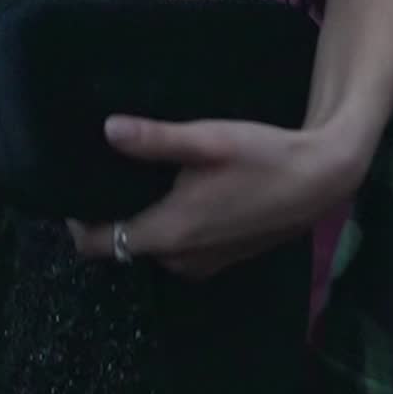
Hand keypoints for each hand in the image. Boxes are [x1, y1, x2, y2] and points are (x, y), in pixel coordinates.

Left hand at [68, 114, 358, 281]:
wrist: (321, 179)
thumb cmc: (262, 156)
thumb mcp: (207, 139)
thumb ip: (156, 139)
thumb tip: (107, 129)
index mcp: (171, 232)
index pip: (100, 245)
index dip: (78, 222)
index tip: (71, 188)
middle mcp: (182, 259)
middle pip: (124, 245)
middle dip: (108, 214)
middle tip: (102, 170)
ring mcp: (204, 264)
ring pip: (153, 246)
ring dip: (140, 218)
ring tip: (134, 174)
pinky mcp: (222, 257)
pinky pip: (178, 247)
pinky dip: (167, 225)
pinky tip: (175, 188)